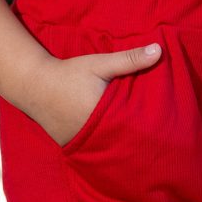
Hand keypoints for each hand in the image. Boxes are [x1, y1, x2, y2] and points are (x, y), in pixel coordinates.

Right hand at [31, 42, 161, 147]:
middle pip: (122, 141)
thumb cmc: (70, 73)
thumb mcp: (100, 63)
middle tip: (160, 143)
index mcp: (101, 115)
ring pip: (108, 148)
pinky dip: (105, 147)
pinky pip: (94, 149)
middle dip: (139, 141)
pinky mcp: (71, 146)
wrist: (35, 84)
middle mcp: (91, 134)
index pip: (132, 127)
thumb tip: (159, 50)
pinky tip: (118, 147)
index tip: (166, 130)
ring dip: (123, 146)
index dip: (149, 129)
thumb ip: (129, 59)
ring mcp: (79, 143)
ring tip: (144, 151)